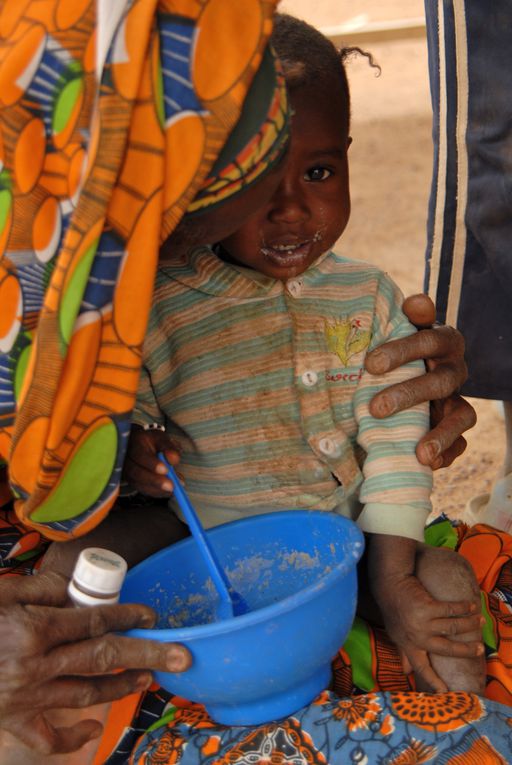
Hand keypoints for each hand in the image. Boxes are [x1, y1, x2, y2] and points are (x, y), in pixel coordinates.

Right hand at [0, 571, 190, 754]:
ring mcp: (25, 698)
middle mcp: (36, 666)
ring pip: (85, 694)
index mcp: (34, 630)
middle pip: (102, 658)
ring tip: (148, 678)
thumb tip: (74, 583)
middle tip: (182, 656)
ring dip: (121, 687)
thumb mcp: (0, 592)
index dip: (128, 616)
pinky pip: (47, 737)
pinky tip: (94, 728)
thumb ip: (40, 588)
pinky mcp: (12, 721)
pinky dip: (72, 736)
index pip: (94, 621)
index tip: (152, 616)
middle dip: (147, 655)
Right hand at [122, 425, 180, 495]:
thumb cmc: (153, 442)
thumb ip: (169, 448)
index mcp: (134, 443)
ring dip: (157, 488)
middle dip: (155, 481)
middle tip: (171, 486)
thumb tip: (174, 459)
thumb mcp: (162, 439)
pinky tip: (168, 492)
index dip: (152, 464)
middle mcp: (126, 459)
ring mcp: (127, 472)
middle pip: (137, 473)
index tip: (166, 470)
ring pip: (139, 484)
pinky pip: (143, 489)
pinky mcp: (132, 482)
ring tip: (172, 490)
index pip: (140, 455)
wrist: (140, 447)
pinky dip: (156, 492)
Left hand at [365, 293, 475, 468]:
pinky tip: (426, 464)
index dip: (404, 351)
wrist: (402, 380)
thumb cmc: (397, 352)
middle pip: (440, 382)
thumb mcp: (398, 331)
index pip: (431, 340)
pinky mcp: (456, 428)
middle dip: (408, 395)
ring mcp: (458, 401)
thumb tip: (416, 302)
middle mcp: (455, 371)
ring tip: (420, 454)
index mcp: (444, 342)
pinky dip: (446, 454)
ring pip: (462, 416)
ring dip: (441, 434)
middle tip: (374, 408)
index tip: (371, 364)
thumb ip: (406, 317)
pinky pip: (461, 444)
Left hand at [374, 573, 483, 691]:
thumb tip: (406, 673)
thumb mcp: (395, 634)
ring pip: (453, 627)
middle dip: (466, 650)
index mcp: (408, 646)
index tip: (445, 693)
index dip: (433, 681)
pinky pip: (451, 609)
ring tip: (480, 621)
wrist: (389, 585)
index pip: (421, 668)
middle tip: (480, 649)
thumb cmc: (394, 610)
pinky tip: (472, 606)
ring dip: (469, 623)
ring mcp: (421, 622)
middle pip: (446, 649)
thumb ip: (403, 653)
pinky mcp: (426, 607)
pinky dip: (464, 607)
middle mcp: (416, 637)